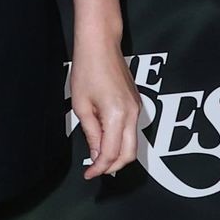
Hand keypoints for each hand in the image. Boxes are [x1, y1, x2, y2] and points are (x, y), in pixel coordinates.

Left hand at [72, 38, 139, 179]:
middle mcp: (132, 113)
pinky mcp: (137, 104)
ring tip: (98, 158)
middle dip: (112, 167)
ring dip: (117, 154)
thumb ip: (91, 133)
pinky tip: (105, 140)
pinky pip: (131, 130)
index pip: (112, 153)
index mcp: (117, 115)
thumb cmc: (87, 69)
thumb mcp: (82, 106)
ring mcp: (137, 108)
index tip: (88, 174)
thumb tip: (96, 155)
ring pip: (132, 143)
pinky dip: (120, 140)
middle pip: (129, 154)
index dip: (99, 168)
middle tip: (95, 170)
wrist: (101, 45)